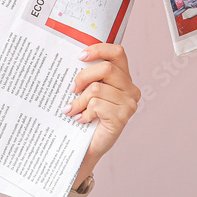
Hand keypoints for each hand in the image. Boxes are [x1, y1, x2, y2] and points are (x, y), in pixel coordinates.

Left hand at [28, 44, 138, 196]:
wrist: (84, 147)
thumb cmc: (83, 115)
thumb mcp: (84, 91)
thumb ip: (85, 75)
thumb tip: (66, 55)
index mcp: (122, 77)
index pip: (117, 52)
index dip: (99, 49)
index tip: (79, 56)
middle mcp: (130, 88)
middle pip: (106, 69)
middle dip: (83, 76)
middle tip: (72, 88)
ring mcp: (129, 104)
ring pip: (98, 89)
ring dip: (79, 100)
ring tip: (72, 109)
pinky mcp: (123, 118)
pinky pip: (98, 105)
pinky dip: (84, 112)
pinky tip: (81, 120)